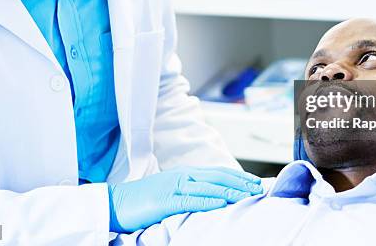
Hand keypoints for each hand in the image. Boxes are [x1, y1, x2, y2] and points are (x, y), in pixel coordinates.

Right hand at [108, 166, 262, 232]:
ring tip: (248, 195)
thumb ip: (191, 189)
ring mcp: (174, 186)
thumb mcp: (172, 190)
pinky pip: (191, 200)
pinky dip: (208, 200)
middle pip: (218, 177)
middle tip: (259, 188)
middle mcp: (183, 176)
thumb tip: (214, 194)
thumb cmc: (145, 199)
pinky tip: (222, 202)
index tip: (255, 182)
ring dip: (231, 190)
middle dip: (241, 182)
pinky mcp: (165, 200)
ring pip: (209, 186)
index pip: (218, 172)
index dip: (239, 176)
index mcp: (185, 173)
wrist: (117, 202)